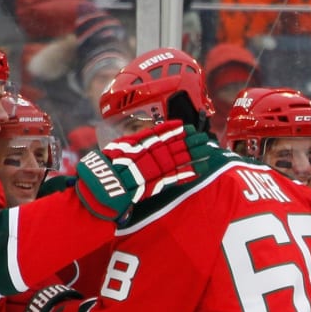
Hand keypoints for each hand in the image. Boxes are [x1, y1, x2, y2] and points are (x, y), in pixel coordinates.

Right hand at [77, 121, 195, 218]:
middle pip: (174, 145)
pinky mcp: (157, 183)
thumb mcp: (117, 148)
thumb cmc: (106, 167)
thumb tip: (145, 138)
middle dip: (190, 141)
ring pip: (179, 159)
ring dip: (194, 154)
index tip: (187, 126)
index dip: (175, 130)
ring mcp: (154, 167)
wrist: (102, 184)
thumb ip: (133, 142)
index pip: (160, 134)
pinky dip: (188, 174)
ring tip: (208, 150)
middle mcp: (149, 153)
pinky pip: (175, 177)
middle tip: (204, 137)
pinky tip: (200, 170)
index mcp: (139, 143)